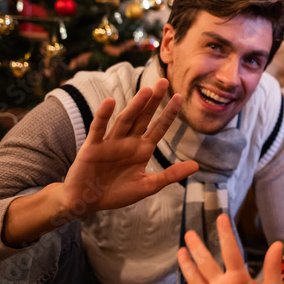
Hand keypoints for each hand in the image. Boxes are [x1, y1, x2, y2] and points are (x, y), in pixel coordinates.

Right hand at [58, 78, 197, 218]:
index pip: (159, 127)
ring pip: (125, 120)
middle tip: (164, 81)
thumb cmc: (117, 193)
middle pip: (143, 117)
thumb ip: (170, 175)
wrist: (87, 202)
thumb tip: (196, 166)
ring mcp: (110, 142)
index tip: (179, 97)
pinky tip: (110, 102)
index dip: (168, 113)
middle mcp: (128, 141)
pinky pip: (99, 128)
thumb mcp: (148, 185)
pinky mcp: (93, 146)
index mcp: (142, 149)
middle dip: (153, 101)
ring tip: (146, 91)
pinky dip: (103, 115)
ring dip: (135, 105)